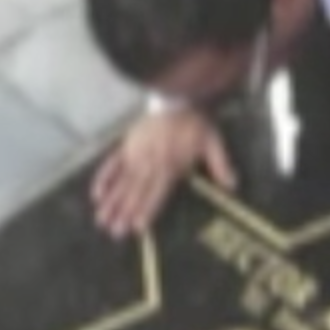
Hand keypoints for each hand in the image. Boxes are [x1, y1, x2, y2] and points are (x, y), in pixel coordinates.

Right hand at [91, 106, 234, 237]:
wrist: (176, 97)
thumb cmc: (194, 122)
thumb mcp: (212, 142)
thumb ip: (220, 165)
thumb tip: (233, 186)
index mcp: (170, 167)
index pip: (156, 194)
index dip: (147, 211)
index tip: (137, 228)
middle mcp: (149, 164)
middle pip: (135, 193)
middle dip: (124, 214)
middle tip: (114, 232)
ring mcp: (135, 155)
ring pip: (121, 183)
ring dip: (111, 203)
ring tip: (101, 220)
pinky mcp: (126, 146)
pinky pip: (111, 164)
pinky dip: (103, 179)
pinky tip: (96, 194)